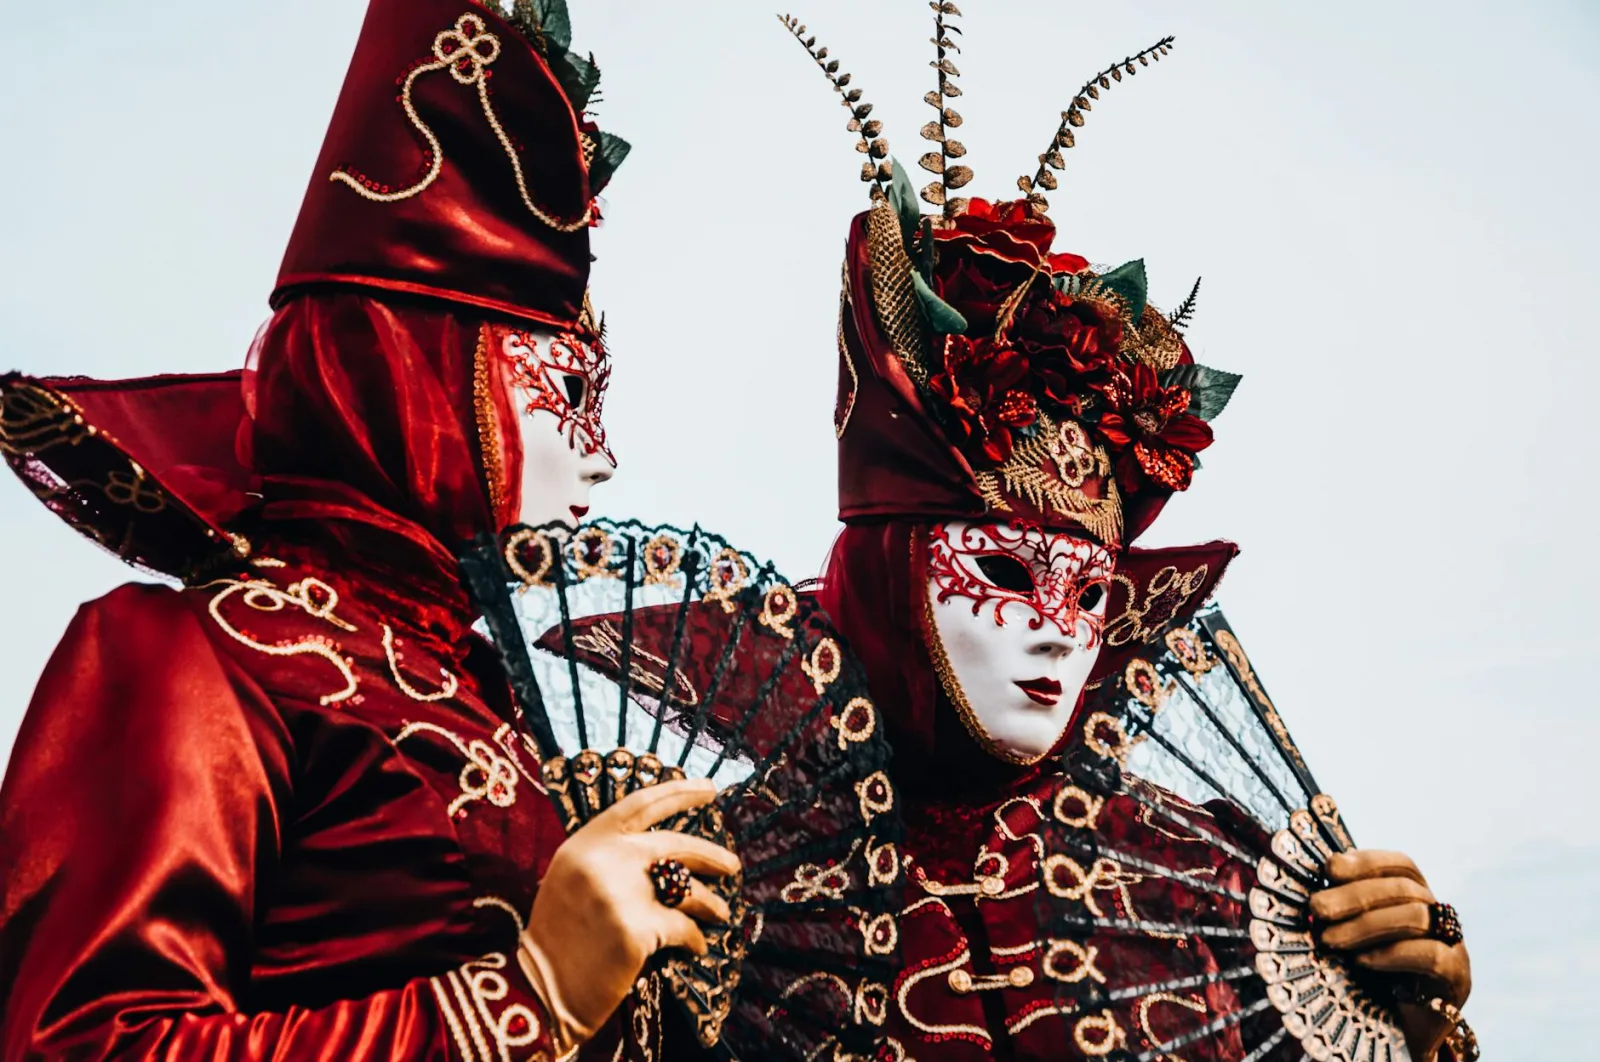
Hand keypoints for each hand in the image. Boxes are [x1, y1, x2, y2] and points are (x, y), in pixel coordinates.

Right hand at [519, 778, 739, 1051]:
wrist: (537, 990)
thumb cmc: (559, 939)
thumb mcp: (572, 880)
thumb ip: (610, 856)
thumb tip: (665, 853)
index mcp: (586, 841)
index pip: (642, 804)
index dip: (680, 793)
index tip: (709, 788)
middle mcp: (606, 858)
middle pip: (674, 846)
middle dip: (710, 855)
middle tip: (733, 865)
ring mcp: (622, 891)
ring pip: (686, 888)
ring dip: (710, 902)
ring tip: (722, 912)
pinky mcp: (638, 928)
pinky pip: (683, 928)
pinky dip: (694, 938)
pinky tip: (697, 947)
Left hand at [1310, 850, 1471, 1059]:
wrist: (1401, 1031)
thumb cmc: (1372, 976)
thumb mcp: (1353, 937)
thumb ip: (1340, 911)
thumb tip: (1308, 888)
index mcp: (1416, 897)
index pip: (1401, 864)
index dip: (1367, 861)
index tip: (1329, 868)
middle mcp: (1438, 916)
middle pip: (1403, 888)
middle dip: (1354, 895)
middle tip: (1316, 907)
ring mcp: (1453, 945)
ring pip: (1415, 916)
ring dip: (1366, 925)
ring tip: (1329, 939)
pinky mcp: (1457, 977)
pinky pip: (1431, 955)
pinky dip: (1392, 954)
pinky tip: (1362, 961)